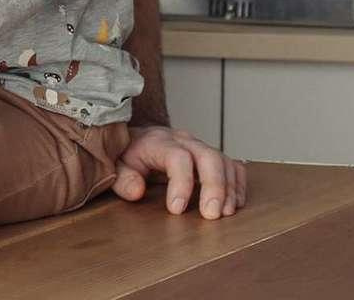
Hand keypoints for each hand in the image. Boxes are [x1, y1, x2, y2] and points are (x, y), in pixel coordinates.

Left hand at [114, 125, 248, 218]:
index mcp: (158, 141)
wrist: (136, 139)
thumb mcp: (116, 165)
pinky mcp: (210, 156)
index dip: (180, 184)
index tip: (175, 210)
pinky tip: (234, 204)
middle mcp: (183, 140)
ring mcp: (199, 147)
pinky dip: (237, 185)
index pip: (177, 157)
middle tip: (212, 215)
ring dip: (229, 189)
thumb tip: (137, 191)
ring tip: (225, 214)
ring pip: (224, 162)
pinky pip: (232, 166)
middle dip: (214, 187)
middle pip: (208, 157)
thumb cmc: (128, 155)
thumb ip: (122, 178)